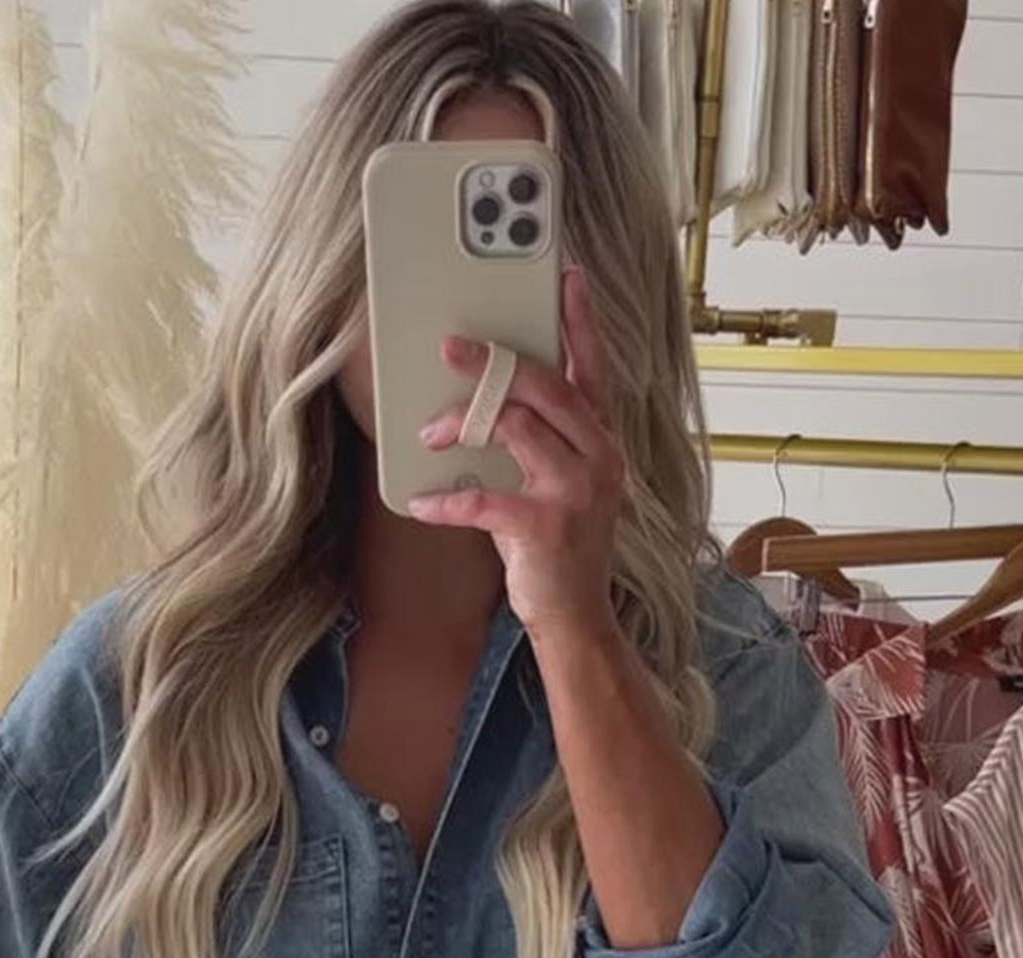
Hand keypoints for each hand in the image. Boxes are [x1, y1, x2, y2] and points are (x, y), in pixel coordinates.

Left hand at [407, 264, 625, 645]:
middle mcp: (598, 458)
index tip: (567, 276)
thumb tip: (482, 400)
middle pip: (546, 386)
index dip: (580, 320)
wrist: (575, 617)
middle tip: (449, 346)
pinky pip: (485, 499)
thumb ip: (537, 439)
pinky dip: (446, 500)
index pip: (594, 368)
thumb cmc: (556, 547)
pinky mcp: (546, 529)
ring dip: (464, 423)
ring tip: (429, 434)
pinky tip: (422, 502)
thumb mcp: (556, 483)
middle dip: (494, 360)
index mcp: (601, 441)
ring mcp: (576, 493)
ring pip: (517, 427)